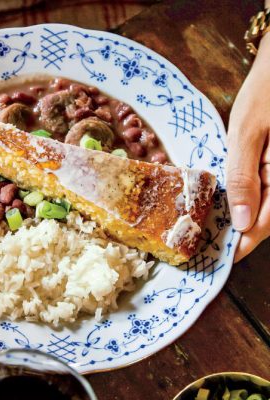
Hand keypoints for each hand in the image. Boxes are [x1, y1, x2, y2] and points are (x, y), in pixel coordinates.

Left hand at [226, 33, 269, 261]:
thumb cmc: (266, 95)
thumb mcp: (248, 135)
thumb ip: (244, 179)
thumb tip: (240, 221)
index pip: (264, 224)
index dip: (242, 244)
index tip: (218, 259)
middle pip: (264, 219)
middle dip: (237, 235)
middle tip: (206, 244)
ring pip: (265, 208)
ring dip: (239, 220)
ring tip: (209, 228)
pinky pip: (264, 191)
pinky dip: (244, 200)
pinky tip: (225, 203)